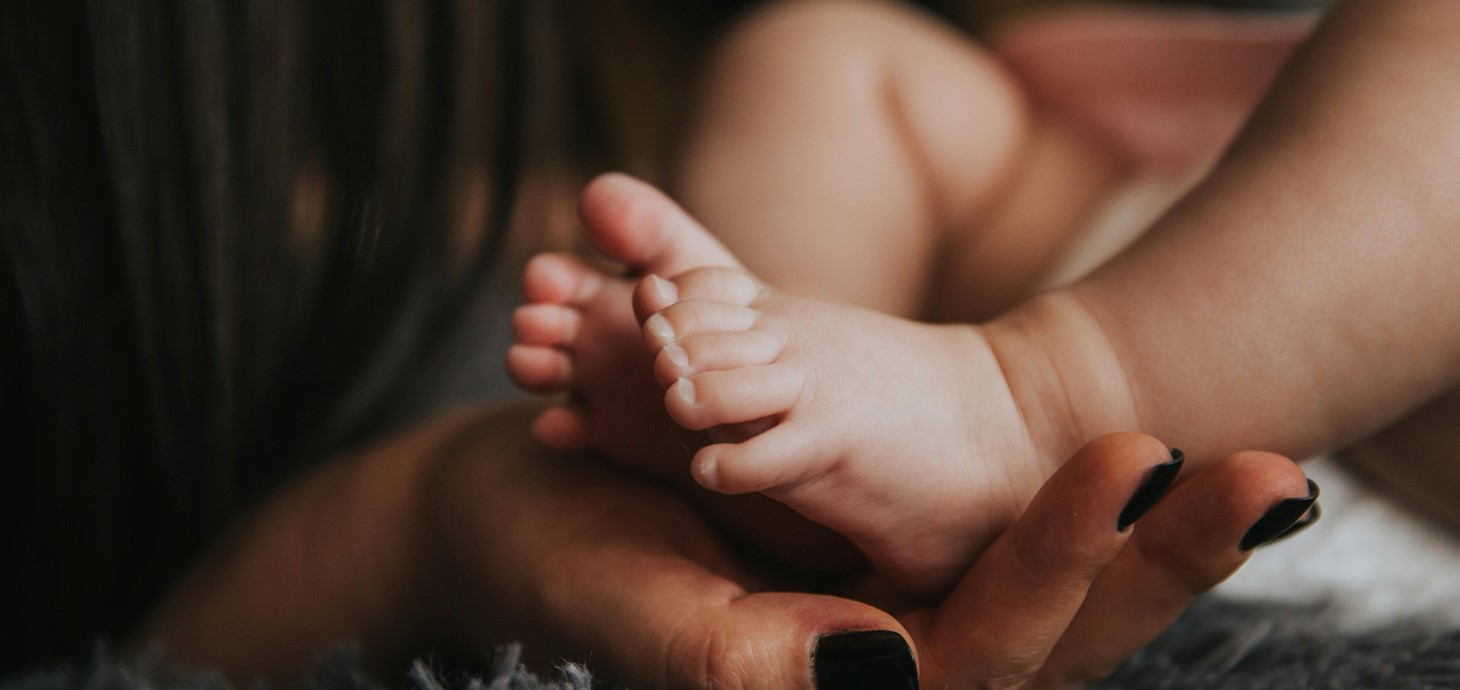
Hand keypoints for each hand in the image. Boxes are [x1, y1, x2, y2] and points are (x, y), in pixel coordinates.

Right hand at [425, 409, 1318, 688]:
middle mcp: (885, 674)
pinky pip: (1007, 557)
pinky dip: (1083, 515)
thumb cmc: (561, 563)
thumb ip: (743, 657)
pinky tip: (1159, 468)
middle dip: (1159, 563)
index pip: (986, 656)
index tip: (1134, 457)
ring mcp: (897, 628)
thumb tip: (890, 665)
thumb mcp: (637, 605)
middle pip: (1055, 640)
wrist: (526, 510)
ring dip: (1154, 542)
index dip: (1065, 560)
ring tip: (1258, 471)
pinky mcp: (890, 575)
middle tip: (1274, 480)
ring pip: (1053, 601)